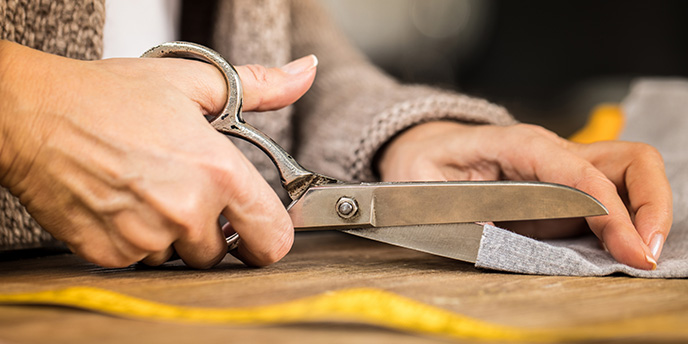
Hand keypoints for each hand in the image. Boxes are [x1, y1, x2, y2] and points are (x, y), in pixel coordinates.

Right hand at [0, 41, 317, 267]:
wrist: (32, 115)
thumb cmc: (110, 97)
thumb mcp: (194, 83)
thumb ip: (261, 87)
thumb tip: (304, 73)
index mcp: (218, 173)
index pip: (274, 238)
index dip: (270, 234)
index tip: (258, 226)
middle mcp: (187, 212)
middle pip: (223, 252)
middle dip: (214, 231)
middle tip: (188, 193)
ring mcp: (146, 238)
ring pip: (180, 258)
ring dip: (172, 235)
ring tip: (149, 189)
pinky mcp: (111, 254)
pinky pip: (141, 261)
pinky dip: (137, 240)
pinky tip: (123, 203)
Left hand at [378, 121, 671, 269]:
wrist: (425, 150)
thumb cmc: (423, 162)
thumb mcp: (420, 183)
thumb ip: (452, 207)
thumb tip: (489, 237)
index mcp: (517, 145)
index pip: (577, 169)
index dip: (608, 208)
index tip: (628, 245)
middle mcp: (551, 152)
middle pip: (627, 159)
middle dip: (649, 204)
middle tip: (646, 252)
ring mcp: (563, 170)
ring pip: (630, 175)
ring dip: (648, 212)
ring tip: (643, 254)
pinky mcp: (566, 192)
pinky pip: (614, 200)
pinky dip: (631, 223)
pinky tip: (628, 250)